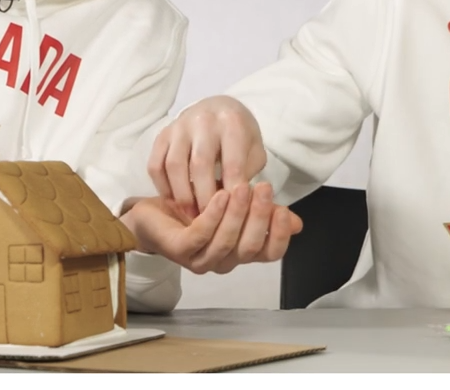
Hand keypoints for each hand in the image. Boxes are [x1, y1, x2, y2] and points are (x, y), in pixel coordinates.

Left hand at [120, 182, 301, 274]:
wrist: (152, 213)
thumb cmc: (196, 208)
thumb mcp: (236, 204)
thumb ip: (263, 212)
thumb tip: (297, 222)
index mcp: (240, 252)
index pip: (270, 254)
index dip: (280, 235)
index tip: (284, 210)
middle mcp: (224, 261)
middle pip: (250, 248)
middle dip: (260, 217)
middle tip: (263, 188)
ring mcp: (201, 259)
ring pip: (227, 242)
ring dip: (237, 213)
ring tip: (243, 187)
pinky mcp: (180, 250)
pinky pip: (201, 235)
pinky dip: (213, 214)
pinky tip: (220, 194)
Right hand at [149, 95, 265, 215]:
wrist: (218, 108)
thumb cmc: (240, 136)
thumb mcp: (255, 150)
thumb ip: (248, 173)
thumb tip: (235, 203)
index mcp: (231, 122)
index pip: (231, 162)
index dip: (231, 192)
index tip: (232, 214)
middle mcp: (203, 119)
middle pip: (199, 164)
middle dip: (204, 197)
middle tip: (209, 220)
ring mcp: (179, 125)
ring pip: (174, 165)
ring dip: (181, 195)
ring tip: (191, 215)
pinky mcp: (162, 134)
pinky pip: (155, 164)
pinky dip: (161, 187)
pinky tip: (173, 202)